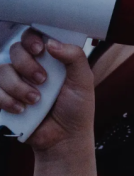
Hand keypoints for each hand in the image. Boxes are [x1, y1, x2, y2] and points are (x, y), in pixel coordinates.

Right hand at [0, 30, 94, 150]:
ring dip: (18, 86)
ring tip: (36, 101)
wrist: (63, 139)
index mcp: (51, 59)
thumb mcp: (83, 81)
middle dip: (27, 65)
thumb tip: (52, 43)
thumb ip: (74, 57)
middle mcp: (31, 67)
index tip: (39, 49)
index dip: (32, 38)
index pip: (34, 37)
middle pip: (15, 50)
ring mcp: (16, 82)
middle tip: (42, 80)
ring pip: (3, 70)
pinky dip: (6, 99)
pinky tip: (22, 109)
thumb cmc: (76, 109)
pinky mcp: (4, 98)